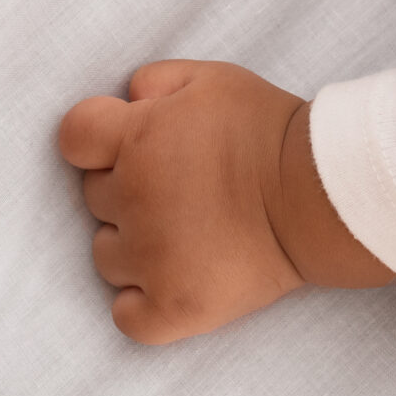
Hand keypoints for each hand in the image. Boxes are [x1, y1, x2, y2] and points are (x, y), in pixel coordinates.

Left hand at [57, 60, 392, 343]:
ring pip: (106, 255)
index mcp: (137, 138)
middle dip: (126, 187)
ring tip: (182, 235)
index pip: (74, 138)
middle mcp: (134, 198)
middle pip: (93, 196)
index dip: (97, 140)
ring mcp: (151, 259)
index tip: (127, 145)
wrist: (321, 196)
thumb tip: (127, 101)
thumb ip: (154, 81)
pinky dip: (141, 304)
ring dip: (132, 244)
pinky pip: (126, 317)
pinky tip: (169, 282)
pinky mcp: (174, 307)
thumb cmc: (268, 131)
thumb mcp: (212, 78)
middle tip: (178, 188)